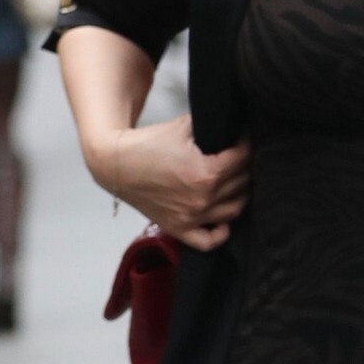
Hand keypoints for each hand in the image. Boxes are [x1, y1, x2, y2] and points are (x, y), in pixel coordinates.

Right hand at [92, 115, 249, 250]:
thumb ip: (211, 125)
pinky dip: (222, 232)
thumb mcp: (183, 126)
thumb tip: (234, 122)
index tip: (243, 139)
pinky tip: (224, 220)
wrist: (116, 165)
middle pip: (242, 183)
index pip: (242, 158)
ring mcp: (192, 217)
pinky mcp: (179, 228)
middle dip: (246, 166)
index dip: (246, 144)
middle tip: (241, 158)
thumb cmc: (148, 145)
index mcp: (206, 172)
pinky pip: (210, 241)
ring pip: (235, 210)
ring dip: (241, 194)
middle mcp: (202, 198)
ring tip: (238, 182)